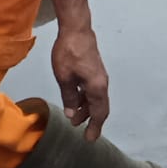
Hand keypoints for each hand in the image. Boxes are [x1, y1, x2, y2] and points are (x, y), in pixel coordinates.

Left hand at [50, 24, 109, 140]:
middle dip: (90, 119)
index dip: (95, 128)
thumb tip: (71, 114)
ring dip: (85, 107)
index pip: (99, 114)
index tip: (89, 139)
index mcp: (97, 88)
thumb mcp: (64, 77)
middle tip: (78, 128)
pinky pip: (92, 89)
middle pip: (99, 107)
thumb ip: (69, 97)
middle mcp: (102, 84)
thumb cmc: (69, 51)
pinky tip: (74, 97)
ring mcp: (99, 76)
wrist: (76, 28)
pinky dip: (85, 97)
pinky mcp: (94, 69)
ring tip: (72, 114)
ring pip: (95, 98)